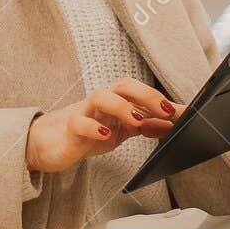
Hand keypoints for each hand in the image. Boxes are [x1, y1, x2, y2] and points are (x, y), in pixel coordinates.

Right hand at [25, 78, 184, 172]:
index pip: (140, 92)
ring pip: (101, 97)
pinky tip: (105, 134)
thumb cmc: (85, 131)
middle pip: (123, 85)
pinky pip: (79, 122)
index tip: (182, 112)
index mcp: (115, 100)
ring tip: (137, 120)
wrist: (47, 143)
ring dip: (121, 106)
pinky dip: (93, 126)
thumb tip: (171, 122)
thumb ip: (145, 125)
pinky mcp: (69, 128)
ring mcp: (84, 112)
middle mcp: (101, 101)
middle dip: (146, 95)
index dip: (161, 99)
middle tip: (166, 110)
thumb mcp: (120, 130)